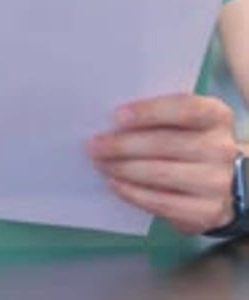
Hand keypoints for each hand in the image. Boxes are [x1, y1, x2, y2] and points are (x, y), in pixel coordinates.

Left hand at [86, 93, 237, 233]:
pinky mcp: (206, 212)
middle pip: (166, 143)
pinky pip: (162, 202)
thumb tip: (113, 120)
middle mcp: (221, 148)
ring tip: (101, 163)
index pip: (184, 109)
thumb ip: (160, 116)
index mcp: (216, 115)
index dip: (149, 112)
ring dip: (124, 169)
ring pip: (161, 173)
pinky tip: (115, 184)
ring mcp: (217, 182)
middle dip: (124, 144)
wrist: (226, 182)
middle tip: (94, 145)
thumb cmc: (193, 141)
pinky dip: (133, 193)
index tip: (117, 116)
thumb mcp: (187, 121)